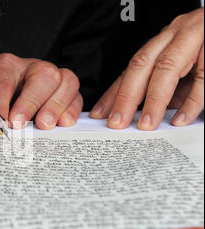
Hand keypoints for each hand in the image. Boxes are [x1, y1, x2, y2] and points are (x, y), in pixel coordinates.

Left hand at [0, 54, 82, 130]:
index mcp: (5, 65)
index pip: (4, 80)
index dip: (0, 104)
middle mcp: (31, 67)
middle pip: (42, 74)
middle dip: (31, 101)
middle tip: (19, 124)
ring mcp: (52, 77)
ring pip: (65, 80)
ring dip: (55, 105)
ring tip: (44, 125)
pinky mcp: (66, 91)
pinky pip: (77, 95)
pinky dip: (72, 110)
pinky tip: (62, 124)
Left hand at [91, 8, 203, 129]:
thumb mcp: (185, 67)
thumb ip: (167, 88)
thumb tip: (146, 113)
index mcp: (163, 41)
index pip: (132, 68)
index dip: (114, 92)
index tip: (100, 113)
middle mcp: (175, 36)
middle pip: (142, 65)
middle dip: (126, 97)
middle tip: (117, 122)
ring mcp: (196, 38)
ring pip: (167, 67)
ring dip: (154, 100)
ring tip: (147, 125)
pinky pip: (203, 76)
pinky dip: (192, 101)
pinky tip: (181, 118)